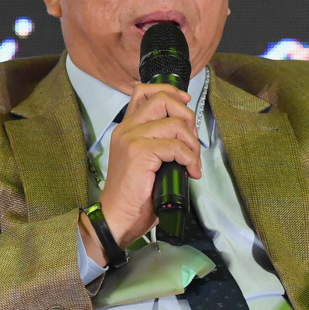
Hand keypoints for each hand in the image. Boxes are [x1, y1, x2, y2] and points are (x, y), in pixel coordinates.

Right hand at [95, 83, 200, 253]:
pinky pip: (176, 146)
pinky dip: (190, 158)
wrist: (116, 217)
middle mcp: (127, 128)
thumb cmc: (133, 195)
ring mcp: (132, 139)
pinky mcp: (140, 153)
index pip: (144, 92)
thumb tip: (185, 134)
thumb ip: (156, 142)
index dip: (170, 92)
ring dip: (192, 143)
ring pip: (175, 123)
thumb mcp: (144, 161)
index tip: (185, 102)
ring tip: (192, 162)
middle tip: (192, 140)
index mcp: (126, 128)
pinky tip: (191, 171)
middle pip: (163, 99)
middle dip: (187, 116)